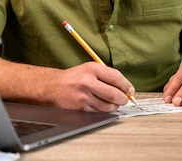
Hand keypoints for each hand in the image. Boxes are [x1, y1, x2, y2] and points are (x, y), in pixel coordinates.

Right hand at [0, 52, 134, 111]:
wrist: (51, 87)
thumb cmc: (73, 77)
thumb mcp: (89, 69)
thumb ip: (106, 75)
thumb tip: (125, 87)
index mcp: (92, 69)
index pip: (116, 77)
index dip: (126, 85)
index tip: (130, 90)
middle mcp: (87, 82)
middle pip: (113, 93)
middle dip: (123, 99)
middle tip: (125, 99)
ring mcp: (83, 96)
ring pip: (107, 106)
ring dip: (114, 106)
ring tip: (114, 103)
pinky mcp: (79, 108)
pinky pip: (98, 112)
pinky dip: (104, 111)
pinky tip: (104, 107)